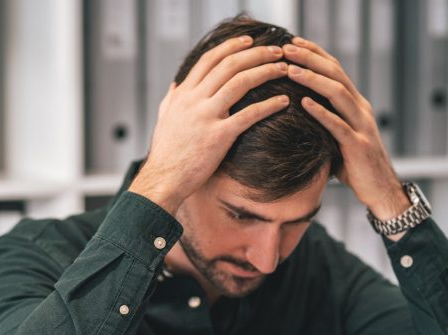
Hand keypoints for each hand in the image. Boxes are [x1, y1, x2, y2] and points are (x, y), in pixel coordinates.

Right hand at [129, 36, 290, 214]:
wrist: (163, 179)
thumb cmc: (166, 154)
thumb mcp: (164, 119)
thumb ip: (171, 100)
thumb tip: (175, 85)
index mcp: (184, 94)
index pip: (209, 59)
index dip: (231, 47)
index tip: (249, 42)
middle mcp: (194, 100)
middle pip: (229, 65)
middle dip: (256, 54)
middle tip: (276, 51)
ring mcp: (206, 116)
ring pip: (240, 83)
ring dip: (265, 72)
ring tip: (284, 69)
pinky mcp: (219, 136)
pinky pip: (248, 115)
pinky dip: (268, 105)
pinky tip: (283, 101)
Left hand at [282, 37, 411, 230]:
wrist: (382, 191)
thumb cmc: (356, 167)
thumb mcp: (337, 139)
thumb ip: (323, 124)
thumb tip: (294, 116)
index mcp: (356, 105)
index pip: (335, 70)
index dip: (315, 54)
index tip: (293, 43)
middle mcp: (361, 109)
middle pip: (336, 74)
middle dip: (310, 59)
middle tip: (287, 48)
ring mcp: (362, 126)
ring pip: (337, 93)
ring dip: (312, 79)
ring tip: (290, 69)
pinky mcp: (358, 146)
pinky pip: (338, 125)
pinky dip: (321, 112)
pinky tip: (303, 102)